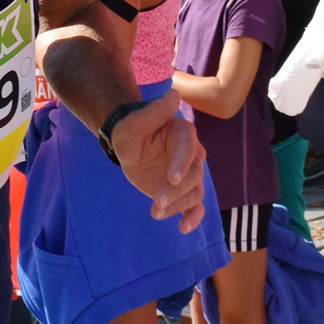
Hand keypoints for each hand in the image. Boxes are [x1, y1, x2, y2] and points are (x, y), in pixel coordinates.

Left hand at [110, 89, 207, 232]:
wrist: (129, 145)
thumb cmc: (132, 129)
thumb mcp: (138, 121)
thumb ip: (156, 111)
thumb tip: (175, 94)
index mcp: (183, 134)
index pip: (188, 149)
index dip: (181, 164)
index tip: (172, 179)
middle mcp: (192, 154)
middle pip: (194, 175)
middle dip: (177, 191)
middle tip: (157, 201)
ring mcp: (188, 174)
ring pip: (194, 193)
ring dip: (179, 206)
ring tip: (156, 212)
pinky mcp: (183, 190)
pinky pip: (194, 205)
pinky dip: (192, 218)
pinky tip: (183, 228)